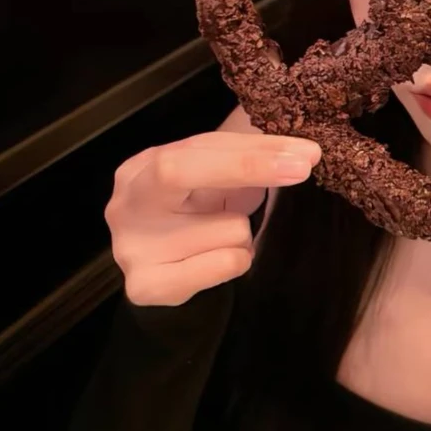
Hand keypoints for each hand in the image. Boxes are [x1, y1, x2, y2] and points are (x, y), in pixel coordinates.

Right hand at [105, 109, 321, 305]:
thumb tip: (300, 152)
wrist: (164, 282)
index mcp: (142, 167)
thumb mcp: (211, 186)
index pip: (199, 146)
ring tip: (220, 240)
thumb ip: (242, 160)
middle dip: (248, 166)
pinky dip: (237, 260)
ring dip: (243, 234)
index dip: (251, 149)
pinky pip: (223, 263)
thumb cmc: (192, 226)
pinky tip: (220, 260)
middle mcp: (127, 203)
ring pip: (227, 228)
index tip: (302, 153)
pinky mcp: (146, 285)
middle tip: (299, 168)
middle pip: (184, 170)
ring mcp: (131, 246)